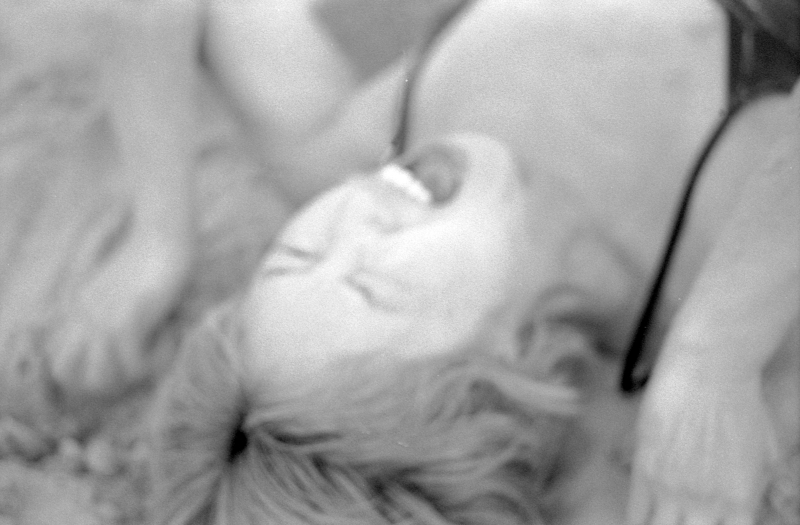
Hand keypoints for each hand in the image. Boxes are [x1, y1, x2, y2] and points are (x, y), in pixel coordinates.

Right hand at [627, 364, 776, 524]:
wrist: (710, 369)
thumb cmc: (743, 402)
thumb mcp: (765, 452)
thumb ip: (757, 486)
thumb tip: (753, 503)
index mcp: (743, 502)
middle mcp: (709, 503)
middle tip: (680, 524)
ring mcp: (675, 488)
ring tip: (658, 524)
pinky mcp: (646, 469)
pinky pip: (637, 513)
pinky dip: (637, 523)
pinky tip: (637, 523)